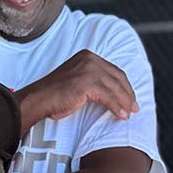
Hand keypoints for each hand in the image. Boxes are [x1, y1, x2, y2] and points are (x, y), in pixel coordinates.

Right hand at [20, 51, 137, 127]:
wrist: (38, 99)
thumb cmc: (54, 95)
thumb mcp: (77, 80)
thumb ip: (92, 80)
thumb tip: (111, 93)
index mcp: (87, 56)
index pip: (114, 70)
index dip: (125, 85)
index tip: (131, 99)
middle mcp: (89, 59)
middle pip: (118, 77)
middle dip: (128, 94)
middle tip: (135, 108)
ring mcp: (88, 70)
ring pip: (115, 88)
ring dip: (125, 103)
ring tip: (129, 115)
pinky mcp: (86, 83)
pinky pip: (108, 97)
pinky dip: (117, 108)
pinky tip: (121, 116)